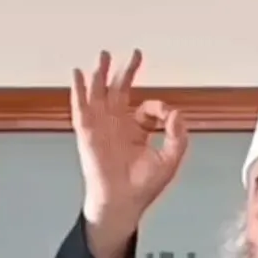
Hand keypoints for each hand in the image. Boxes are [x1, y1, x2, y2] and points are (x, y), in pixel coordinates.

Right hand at [71, 49, 188, 257]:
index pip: (146, 108)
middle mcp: (118, 126)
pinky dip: (79, 89)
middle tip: (133, 55)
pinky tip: (78, 74)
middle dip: (126, 71)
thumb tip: (178, 113)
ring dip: (102, 73)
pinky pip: (81, 106)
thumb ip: (178, 136)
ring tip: (104, 55)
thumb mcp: (170, 159)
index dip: (159, 108)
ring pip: (100, 93)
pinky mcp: (88, 132)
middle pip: (120, 91)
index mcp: (136, 132)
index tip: (167, 116)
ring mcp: (102, 127)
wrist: (122, 202)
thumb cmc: (142, 187)